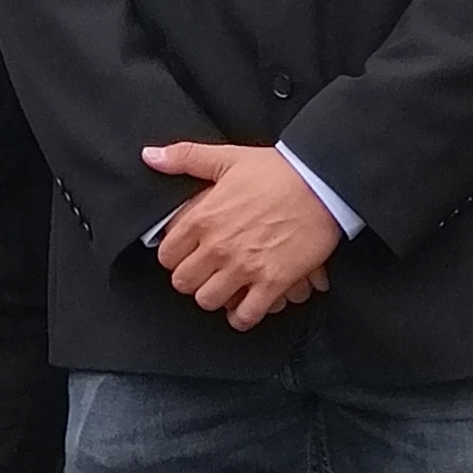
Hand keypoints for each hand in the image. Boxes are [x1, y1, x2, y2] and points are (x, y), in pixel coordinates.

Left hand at [141, 142, 341, 328]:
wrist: (323, 183)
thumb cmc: (278, 171)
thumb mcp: (227, 157)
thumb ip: (185, 158)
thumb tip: (150, 156)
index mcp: (202, 218)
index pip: (166, 255)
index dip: (175, 257)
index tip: (186, 255)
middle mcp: (218, 246)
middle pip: (184, 283)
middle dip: (192, 279)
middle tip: (206, 272)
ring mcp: (244, 267)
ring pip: (209, 301)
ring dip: (216, 297)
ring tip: (226, 287)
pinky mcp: (272, 282)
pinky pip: (246, 315)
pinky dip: (243, 316)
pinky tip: (247, 306)